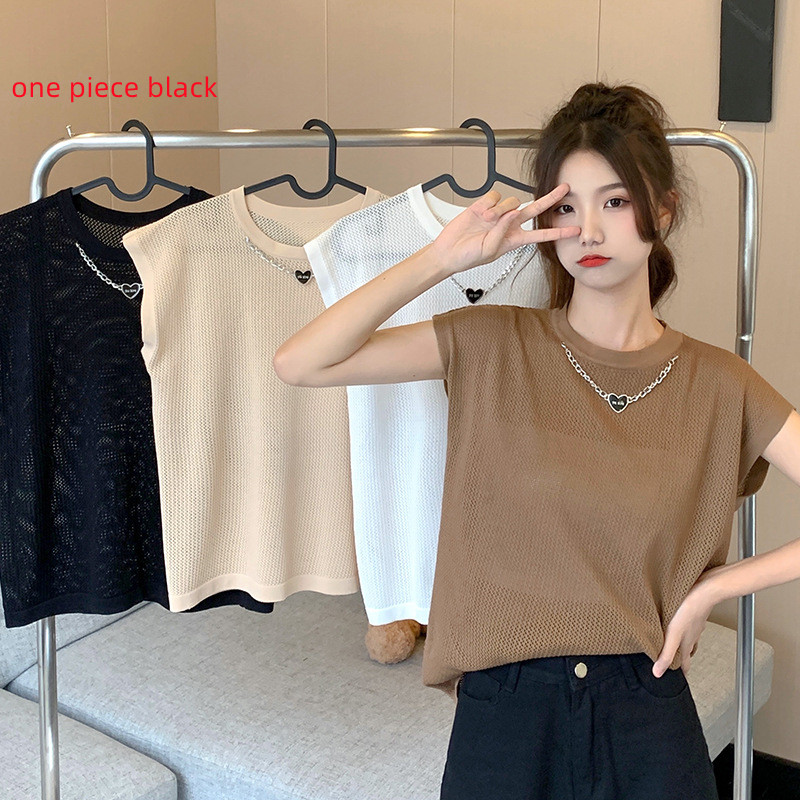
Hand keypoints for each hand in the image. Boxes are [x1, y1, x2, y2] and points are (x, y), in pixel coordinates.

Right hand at [429, 184, 580, 275]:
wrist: (449, 251)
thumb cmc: (468, 257)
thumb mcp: (489, 251)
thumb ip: (502, 232)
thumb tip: (511, 212)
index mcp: (514, 239)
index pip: (541, 234)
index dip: (558, 232)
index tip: (574, 230)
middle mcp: (509, 224)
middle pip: (535, 209)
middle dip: (551, 198)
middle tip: (565, 188)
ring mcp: (498, 214)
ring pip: (511, 201)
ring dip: (499, 210)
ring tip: (484, 222)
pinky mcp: (485, 205)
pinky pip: (494, 196)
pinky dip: (487, 204)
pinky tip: (479, 214)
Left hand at [652, 572, 719, 677]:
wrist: (705, 590)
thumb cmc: (688, 610)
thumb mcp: (673, 634)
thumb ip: (666, 653)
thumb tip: (657, 673)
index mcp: (686, 643)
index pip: (684, 663)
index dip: (682, 672)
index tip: (680, 680)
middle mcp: (692, 635)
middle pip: (687, 651)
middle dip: (682, 659)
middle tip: (678, 664)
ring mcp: (695, 624)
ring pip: (690, 638)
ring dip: (684, 644)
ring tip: (679, 646)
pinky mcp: (695, 612)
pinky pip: (690, 624)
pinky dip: (686, 628)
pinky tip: (681, 621)